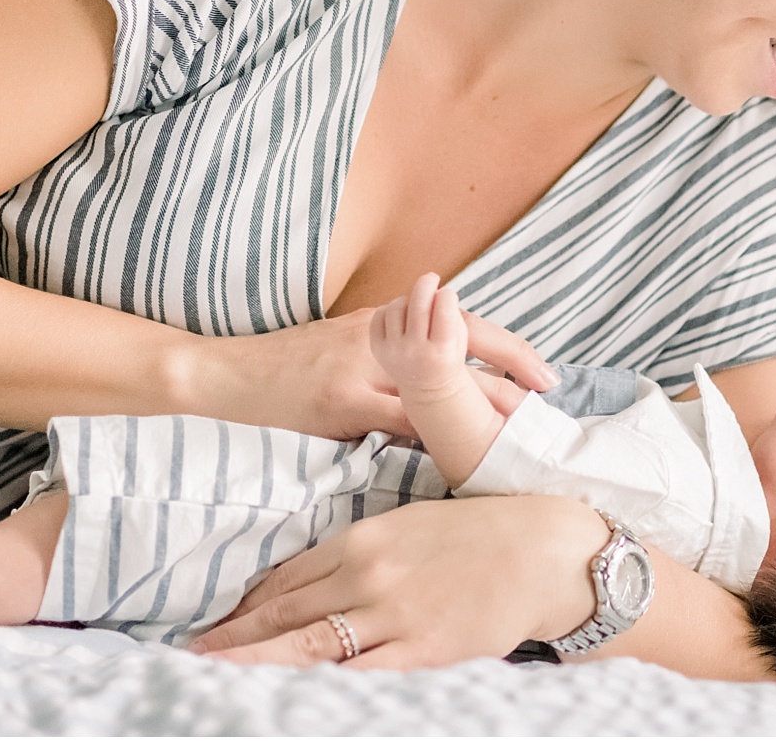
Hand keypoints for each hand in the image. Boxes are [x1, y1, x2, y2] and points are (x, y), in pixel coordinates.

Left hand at [186, 495, 609, 668]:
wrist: (546, 550)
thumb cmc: (483, 534)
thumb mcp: (412, 525)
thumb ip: (363, 551)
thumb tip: (313, 581)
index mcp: (364, 537)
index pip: (286, 577)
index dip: (244, 606)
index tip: (213, 626)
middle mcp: (367, 572)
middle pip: (283, 612)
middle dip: (233, 638)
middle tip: (189, 656)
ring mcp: (391, 613)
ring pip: (305, 644)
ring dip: (253, 662)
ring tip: (210, 676)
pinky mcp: (420, 650)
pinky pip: (355, 673)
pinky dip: (313, 683)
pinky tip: (283, 694)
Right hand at [213, 299, 557, 441]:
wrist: (224, 376)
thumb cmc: (286, 371)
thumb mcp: (344, 346)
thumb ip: (393, 357)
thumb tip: (446, 379)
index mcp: (384, 321)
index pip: (460, 324)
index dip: (508, 350)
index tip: (546, 377)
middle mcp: (379, 334)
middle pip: (462, 347)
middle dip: (511, 377)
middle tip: (551, 403)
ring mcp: (361, 366)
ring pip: (440, 388)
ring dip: (483, 411)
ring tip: (523, 434)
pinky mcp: (341, 401)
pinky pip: (400, 421)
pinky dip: (434, 437)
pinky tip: (462, 454)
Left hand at [369, 273, 468, 395]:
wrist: (428, 390)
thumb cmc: (449, 356)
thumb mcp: (460, 339)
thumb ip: (452, 314)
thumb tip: (433, 290)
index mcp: (442, 350)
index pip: (444, 306)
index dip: (447, 294)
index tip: (448, 295)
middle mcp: (415, 352)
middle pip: (418, 302)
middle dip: (426, 283)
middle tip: (431, 278)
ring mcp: (393, 351)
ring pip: (397, 306)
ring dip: (408, 298)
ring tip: (416, 304)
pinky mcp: (377, 349)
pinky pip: (379, 315)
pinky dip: (389, 309)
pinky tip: (401, 315)